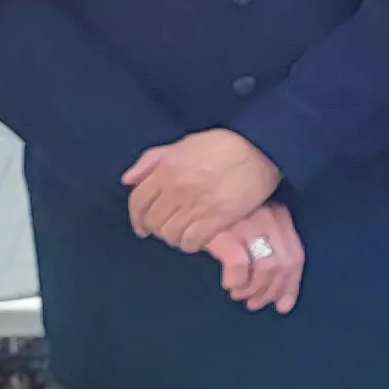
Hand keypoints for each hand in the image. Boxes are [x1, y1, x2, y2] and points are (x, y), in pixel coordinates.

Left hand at [122, 129, 279, 250]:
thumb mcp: (183, 144)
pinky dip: (191, 243)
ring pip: (170, 234)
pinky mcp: (217, 219)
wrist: (260, 150)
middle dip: (156, 229)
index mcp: (167, 168)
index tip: (142, 227)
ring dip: (174, 237)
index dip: (136, 218)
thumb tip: (127, 180)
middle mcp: (177, 188)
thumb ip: (152, 160)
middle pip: (153, 221)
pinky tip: (198, 238)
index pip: (138, 201)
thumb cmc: (223, 145)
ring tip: (183, 233)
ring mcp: (196, 205)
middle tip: (166, 229)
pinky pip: (191, 241)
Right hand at [203, 203, 303, 313]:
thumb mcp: (250, 228)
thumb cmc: (219, 220)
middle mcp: (268, 217)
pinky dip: (237, 281)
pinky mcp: (224, 230)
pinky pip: (240, 264)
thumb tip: (282, 301)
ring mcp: (247, 222)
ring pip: (268, 266)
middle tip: (254, 304)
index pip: (296, 256)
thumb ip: (269, 252)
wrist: (183, 201)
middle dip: (271, 291)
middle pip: (285, 264)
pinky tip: (229, 285)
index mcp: (278, 216)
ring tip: (240, 295)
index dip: (291, 286)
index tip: (282, 307)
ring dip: (255, 289)